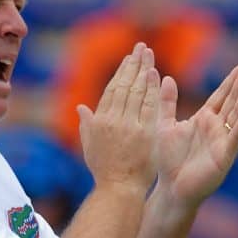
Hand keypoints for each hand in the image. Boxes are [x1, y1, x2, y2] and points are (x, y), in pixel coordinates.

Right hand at [77, 43, 159, 192]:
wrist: (118, 189)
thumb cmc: (104, 170)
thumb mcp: (89, 146)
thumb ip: (87, 124)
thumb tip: (80, 107)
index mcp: (99, 121)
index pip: (112, 89)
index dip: (121, 72)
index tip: (129, 59)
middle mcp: (112, 120)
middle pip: (125, 85)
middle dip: (134, 64)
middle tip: (142, 47)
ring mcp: (129, 126)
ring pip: (137, 92)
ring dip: (144, 71)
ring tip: (149, 55)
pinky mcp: (144, 133)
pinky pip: (149, 106)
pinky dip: (153, 89)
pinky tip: (156, 75)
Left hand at [154, 63, 237, 206]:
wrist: (171, 189)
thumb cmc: (169, 160)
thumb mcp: (165, 125)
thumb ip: (167, 102)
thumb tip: (164, 77)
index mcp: (204, 119)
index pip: (221, 96)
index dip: (231, 81)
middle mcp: (216, 128)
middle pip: (231, 101)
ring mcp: (222, 141)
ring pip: (235, 116)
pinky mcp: (224, 155)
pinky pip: (234, 137)